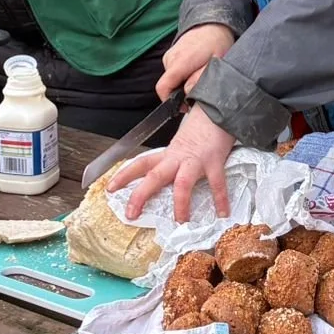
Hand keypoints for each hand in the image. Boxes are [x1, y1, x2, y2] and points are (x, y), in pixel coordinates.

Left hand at [112, 105, 234, 221]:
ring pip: (182, 183)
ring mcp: (195, 161)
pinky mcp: (214, 162)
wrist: (217, 112)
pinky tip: (223, 212)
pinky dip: (220, 199)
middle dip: (141, 195)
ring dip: (180, 204)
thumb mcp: (181, 146)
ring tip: (181, 221)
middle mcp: (178, 158)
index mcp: (168, 155)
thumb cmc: (200, 130)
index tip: (110, 188)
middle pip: (154, 176)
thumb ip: (172, 162)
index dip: (124, 175)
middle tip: (131, 213)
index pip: (141, 163)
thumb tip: (164, 183)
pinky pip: (216, 184)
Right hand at [158, 24, 235, 99]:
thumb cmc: (217, 43)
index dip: (170, 101)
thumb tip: (187, 92)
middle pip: (168, 85)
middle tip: (199, 90)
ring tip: (199, 75)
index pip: (163, 87)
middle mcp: (171, 58)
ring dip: (183, 82)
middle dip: (181, 92)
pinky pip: (173, 71)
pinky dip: (183, 75)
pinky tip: (195, 69)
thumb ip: (200, 79)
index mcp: (180, 61)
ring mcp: (169, 56)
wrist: (213, 24)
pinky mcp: (171, 55)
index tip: (183, 106)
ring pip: (171, 79)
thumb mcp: (216, 64)